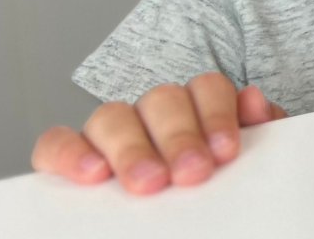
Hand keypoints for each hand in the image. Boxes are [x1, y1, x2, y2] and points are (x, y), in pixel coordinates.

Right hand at [31, 73, 285, 194]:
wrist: (193, 227)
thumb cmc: (218, 190)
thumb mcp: (244, 166)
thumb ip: (257, 133)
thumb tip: (255, 101)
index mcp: (197, 108)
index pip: (206, 88)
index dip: (217, 114)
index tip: (226, 152)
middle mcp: (151, 113)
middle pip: (161, 101)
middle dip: (179, 136)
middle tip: (192, 173)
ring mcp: (109, 132)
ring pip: (111, 116)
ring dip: (131, 147)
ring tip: (149, 182)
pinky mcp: (69, 158)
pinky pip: (55, 143)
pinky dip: (70, 152)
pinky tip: (92, 174)